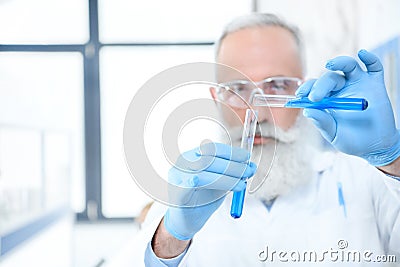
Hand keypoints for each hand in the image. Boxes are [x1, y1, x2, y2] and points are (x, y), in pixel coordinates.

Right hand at [164, 142, 256, 239]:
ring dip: (226, 178)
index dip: (230, 152)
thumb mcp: (220, 183)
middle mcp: (182, 163)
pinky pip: (188, 186)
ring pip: (203, 173)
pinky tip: (201, 182)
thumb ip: (232, 174)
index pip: (212, 149)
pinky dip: (198, 182)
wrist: (186, 221)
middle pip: (209, 159)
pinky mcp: (175, 193)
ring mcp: (177, 177)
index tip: (246, 157)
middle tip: (248, 171)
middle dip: (232, 165)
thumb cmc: (201, 198)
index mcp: (192, 156)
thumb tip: (251, 166)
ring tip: (241, 185)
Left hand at [296, 49, 399, 165]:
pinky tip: (363, 54)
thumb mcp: (334, 134)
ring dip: (339, 62)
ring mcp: (358, 84)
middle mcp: (341, 89)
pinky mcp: (375, 84)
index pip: (314, 87)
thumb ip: (322, 123)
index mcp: (327, 99)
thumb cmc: (352, 140)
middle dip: (320, 85)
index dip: (306, 88)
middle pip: (329, 78)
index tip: (300, 95)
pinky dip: (369, 58)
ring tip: (330, 64)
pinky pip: (374, 67)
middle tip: (315, 97)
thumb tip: (307, 112)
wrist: (375, 146)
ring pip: (348, 66)